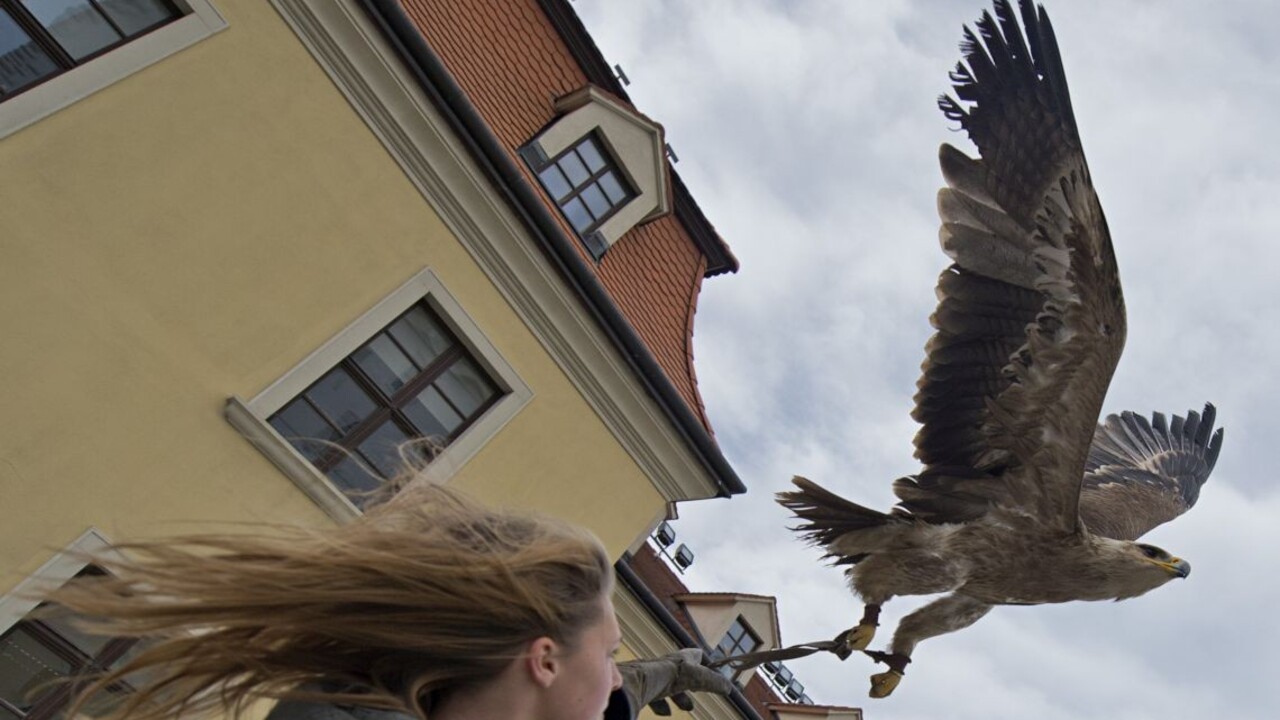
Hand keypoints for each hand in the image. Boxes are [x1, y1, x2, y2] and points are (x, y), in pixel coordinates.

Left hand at [606, 649, 733, 718]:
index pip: (698, 655)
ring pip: (670, 686)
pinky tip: (666, 713)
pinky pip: (655, 696)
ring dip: (679, 697)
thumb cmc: (670, 675)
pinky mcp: (645, 687)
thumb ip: (714, 682)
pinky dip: (661, 705)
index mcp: (683, 658)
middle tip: (701, 691)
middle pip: (685, 673)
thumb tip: (729, 687)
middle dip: (693, 685)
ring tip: (687, 707)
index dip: (707, 664)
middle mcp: (670, 664)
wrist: (640, 681)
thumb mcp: (698, 678)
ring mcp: (656, 675)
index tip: (714, 674)